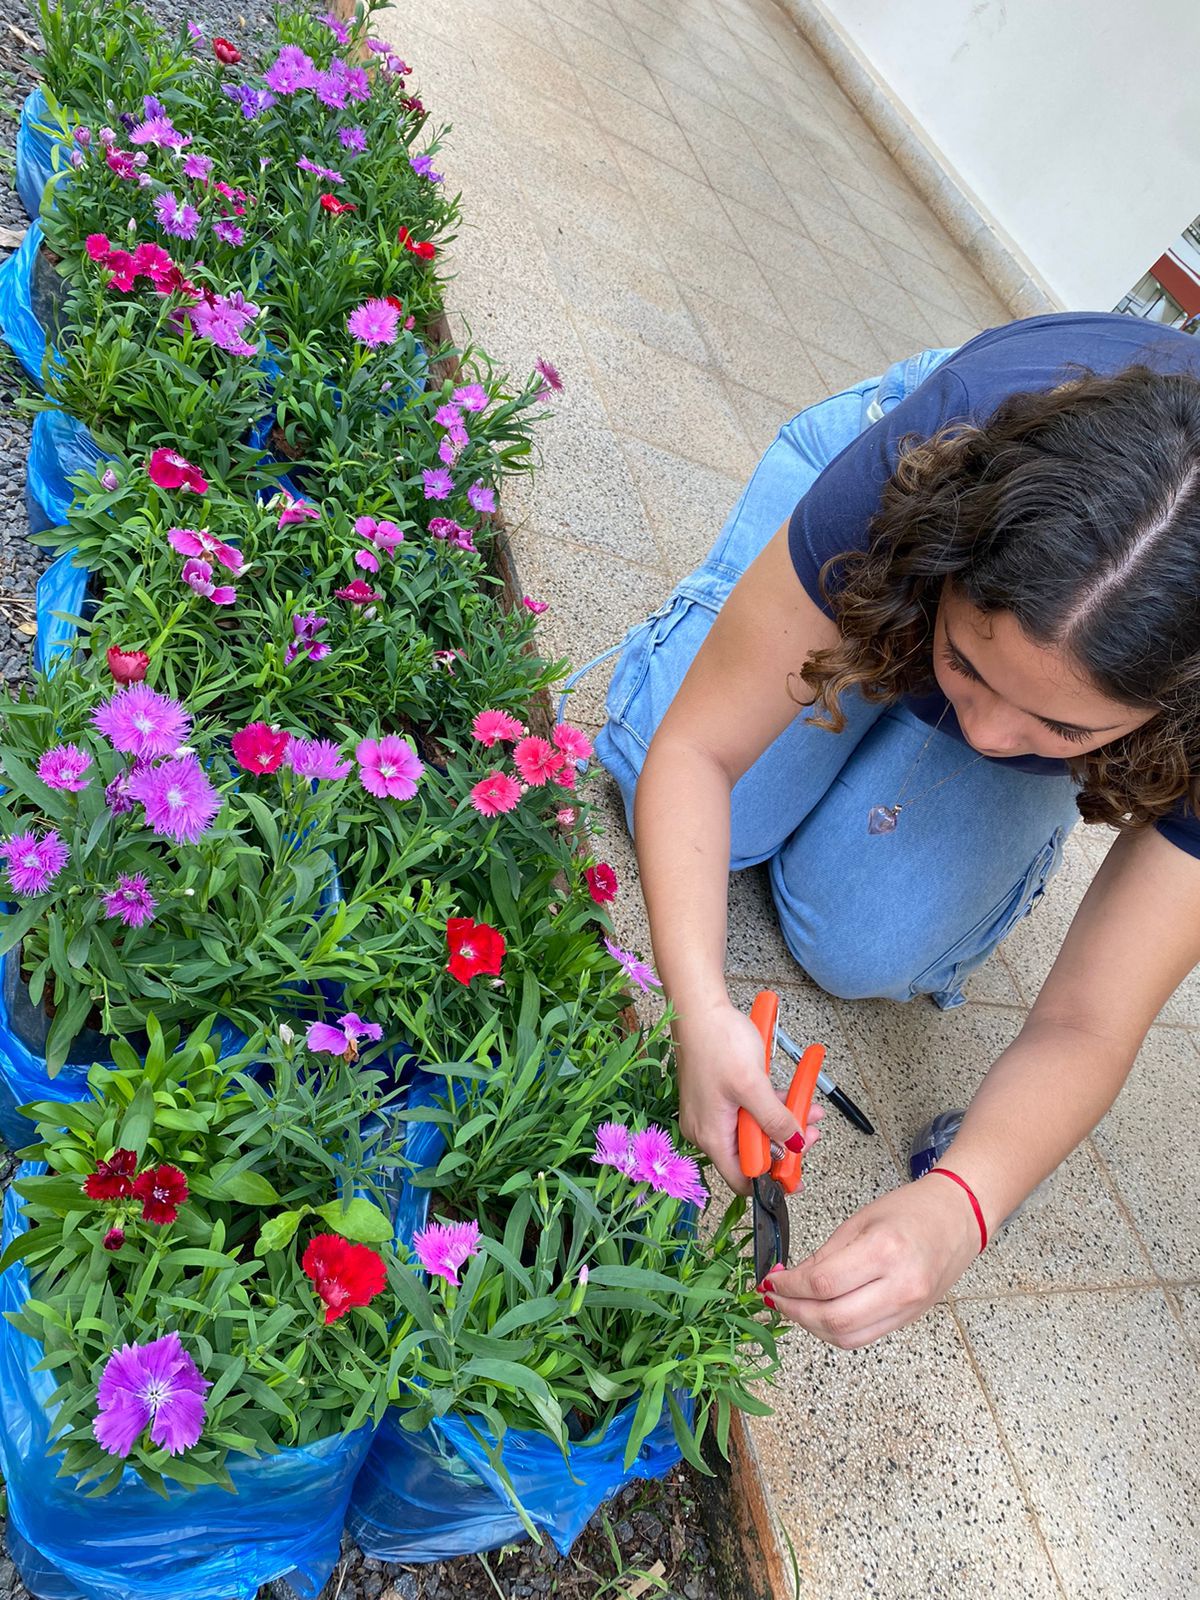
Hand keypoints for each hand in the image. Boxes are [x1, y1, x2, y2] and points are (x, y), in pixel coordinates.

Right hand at [673, 999, 824, 1194]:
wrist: (698, 1008)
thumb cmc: (719, 1043)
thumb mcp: (754, 1085)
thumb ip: (775, 1120)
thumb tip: (794, 1146)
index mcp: (711, 1135)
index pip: (742, 1178)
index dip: (772, 1181)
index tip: (798, 1174)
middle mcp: (706, 1130)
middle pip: (750, 1155)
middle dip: (784, 1145)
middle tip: (811, 1133)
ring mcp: (711, 1112)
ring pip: (752, 1131)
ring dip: (782, 1123)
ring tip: (811, 1111)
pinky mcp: (717, 1096)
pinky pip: (746, 1112)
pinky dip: (770, 1107)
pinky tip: (792, 1096)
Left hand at [762, 1177, 980, 1347]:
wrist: (959, 1218)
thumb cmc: (911, 1211)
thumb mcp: (860, 1221)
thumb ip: (824, 1255)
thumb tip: (790, 1280)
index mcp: (884, 1251)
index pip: (823, 1283)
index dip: (789, 1287)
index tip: (771, 1281)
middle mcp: (899, 1285)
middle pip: (833, 1318)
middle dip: (795, 1312)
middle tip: (776, 1298)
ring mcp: (908, 1307)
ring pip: (847, 1336)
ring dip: (812, 1327)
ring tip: (794, 1307)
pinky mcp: (909, 1319)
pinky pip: (864, 1337)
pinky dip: (835, 1331)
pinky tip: (820, 1314)